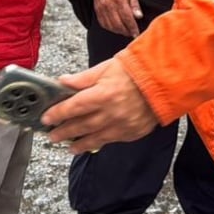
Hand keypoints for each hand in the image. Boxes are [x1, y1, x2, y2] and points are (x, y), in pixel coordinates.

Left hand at [44, 57, 160, 153]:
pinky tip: (93, 144)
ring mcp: (123, 125)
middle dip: (63, 132)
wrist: (166, 80)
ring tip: (69, 146)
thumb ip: (83, 78)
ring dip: (79, 143)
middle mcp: (111, 113)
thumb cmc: (137, 69)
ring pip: (95, 138)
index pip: (73, 107)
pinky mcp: (134, 132)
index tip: (46, 118)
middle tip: (52, 136)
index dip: (57, 114)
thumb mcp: (107, 67)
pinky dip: (100, 142)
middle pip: (80, 126)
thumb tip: (62, 82)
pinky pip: (112, 140)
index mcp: (102, 94)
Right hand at [93, 0, 142, 37]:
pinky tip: (116, 28)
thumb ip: (135, 4)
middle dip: (126, 31)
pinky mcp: (97, 10)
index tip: (136, 33)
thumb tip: (139, 16)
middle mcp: (110, 6)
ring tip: (125, 31)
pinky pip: (103, 23)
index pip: (127, 18)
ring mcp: (102, 9)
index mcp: (120, 0)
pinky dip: (110, 28)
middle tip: (131, 33)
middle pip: (118, 24)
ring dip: (119, 31)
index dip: (132, 28)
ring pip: (111, 26)